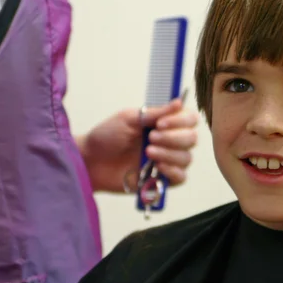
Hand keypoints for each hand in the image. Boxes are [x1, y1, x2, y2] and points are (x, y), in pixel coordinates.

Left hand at [78, 99, 198, 191]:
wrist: (90, 161)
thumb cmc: (106, 136)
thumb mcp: (129, 118)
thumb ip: (155, 113)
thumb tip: (178, 102)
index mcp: (164, 123)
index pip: (189, 119)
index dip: (180, 121)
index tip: (160, 124)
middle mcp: (169, 141)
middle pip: (191, 138)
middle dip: (173, 138)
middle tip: (150, 139)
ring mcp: (166, 160)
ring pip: (186, 158)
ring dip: (169, 154)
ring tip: (147, 153)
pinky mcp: (161, 180)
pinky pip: (180, 177)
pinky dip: (172, 171)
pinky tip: (157, 167)